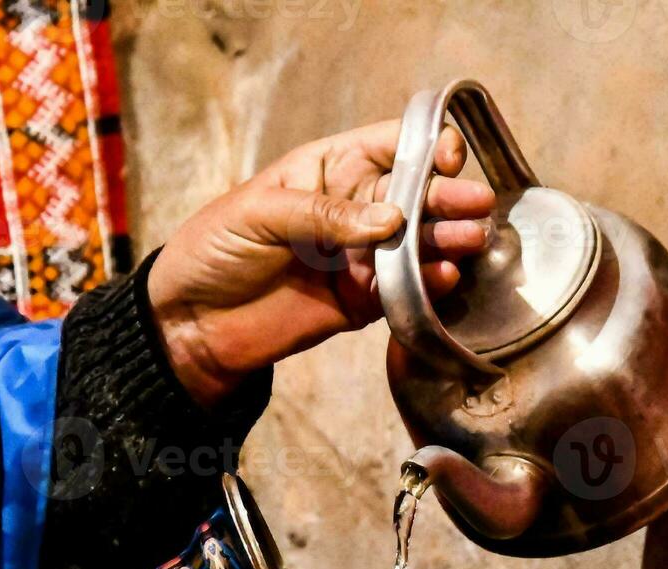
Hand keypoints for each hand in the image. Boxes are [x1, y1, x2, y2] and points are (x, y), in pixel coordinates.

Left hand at [146, 121, 495, 406]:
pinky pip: (405, 291)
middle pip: (416, 195)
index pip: (391, 146)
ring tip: (470, 242)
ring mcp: (363, 256)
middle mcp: (356, 208)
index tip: (445, 159)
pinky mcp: (363, 302)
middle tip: (475, 206)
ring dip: (448, 240)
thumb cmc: (215, 250)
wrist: (192, 323)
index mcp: (330, 168)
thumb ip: (325, 214)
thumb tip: (390, 219)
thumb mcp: (260, 214)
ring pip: (419, 243)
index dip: (425, 147)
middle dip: (448, 197)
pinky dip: (429, 286)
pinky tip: (445, 278)